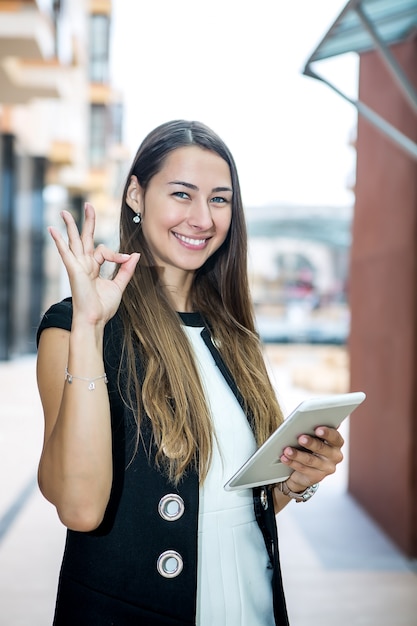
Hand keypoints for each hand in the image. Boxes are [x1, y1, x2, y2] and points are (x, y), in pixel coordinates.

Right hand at [49, 203, 139, 325]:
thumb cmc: (103, 307)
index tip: (127, 260)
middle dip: (88, 221)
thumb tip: (134, 254)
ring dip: (70, 226)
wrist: (95, 320)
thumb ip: (125, 270)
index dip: (117, 254)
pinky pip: (65, 252)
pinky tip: (52, 229)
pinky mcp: (73, 270)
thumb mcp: (119, 285)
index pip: (104, 251)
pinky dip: (59, 241)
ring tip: (65, 211)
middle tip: (89, 205)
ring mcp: (77, 266)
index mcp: (93, 267)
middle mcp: (84, 264)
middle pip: (85, 238)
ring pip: (74, 241)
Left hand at [279, 426, 343, 492]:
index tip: (317, 429)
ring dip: (297, 454)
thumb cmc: (308, 446)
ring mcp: (327, 468)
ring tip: (287, 450)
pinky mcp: (318, 476)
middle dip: (310, 443)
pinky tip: (285, 458)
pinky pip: (303, 469)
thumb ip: (311, 430)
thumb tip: (301, 423)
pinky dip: (292, 462)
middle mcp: (335, 455)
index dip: (327, 433)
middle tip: (300, 438)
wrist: (305, 468)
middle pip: (322, 448)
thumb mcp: (312, 437)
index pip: (335, 436)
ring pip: (310, 460)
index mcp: (336, 442)